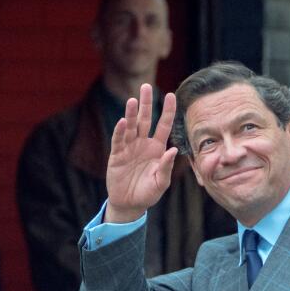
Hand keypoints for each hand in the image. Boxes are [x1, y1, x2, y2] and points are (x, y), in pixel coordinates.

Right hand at [105, 84, 178, 222]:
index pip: (163, 125)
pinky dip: (120, 131)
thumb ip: (166, 167)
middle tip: (146, 86)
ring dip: (131, 114)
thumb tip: (173, 150)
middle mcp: (143, 144)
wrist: (129, 205)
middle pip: (145, 119)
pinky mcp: (116, 155)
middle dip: (146, 103)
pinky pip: (118, 140)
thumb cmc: (148, 194)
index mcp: (157, 148)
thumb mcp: (160, 183)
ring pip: (131, 126)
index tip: (171, 94)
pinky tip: (122, 121)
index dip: (167, 111)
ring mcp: (129, 148)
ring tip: (132, 100)